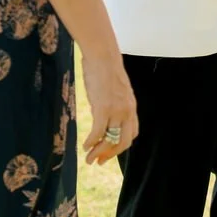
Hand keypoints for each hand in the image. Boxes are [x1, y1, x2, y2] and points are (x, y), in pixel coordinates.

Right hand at [78, 48, 137, 165]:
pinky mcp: (103, 108)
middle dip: (111, 154)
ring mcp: (116, 110)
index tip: (109, 151)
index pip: (132, 133)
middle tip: (99, 161)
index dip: (121, 146)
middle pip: (123, 142)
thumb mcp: (115, 90)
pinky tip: (85, 146)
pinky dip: (91, 142)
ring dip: (98, 152)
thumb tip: (100, 116)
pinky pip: (98, 132)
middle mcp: (127, 111)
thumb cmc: (105, 69)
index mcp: (131, 107)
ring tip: (88, 159)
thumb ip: (112, 104)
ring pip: (110, 140)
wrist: (103, 55)